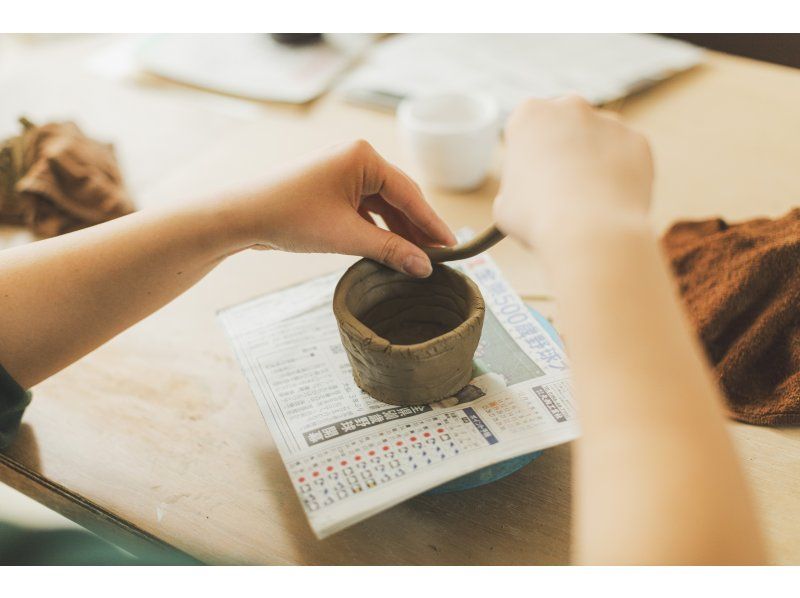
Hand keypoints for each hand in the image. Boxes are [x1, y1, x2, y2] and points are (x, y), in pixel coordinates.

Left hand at [217, 140, 455, 276]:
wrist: (242, 216)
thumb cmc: (289, 217)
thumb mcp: (345, 236)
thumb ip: (390, 250)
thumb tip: (425, 268)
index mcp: (364, 157)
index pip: (410, 194)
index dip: (432, 224)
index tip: (453, 248)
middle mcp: (358, 158)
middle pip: (400, 198)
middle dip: (418, 229)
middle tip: (439, 258)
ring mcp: (345, 172)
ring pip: (384, 206)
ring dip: (399, 232)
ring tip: (418, 260)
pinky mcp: (334, 188)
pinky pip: (367, 209)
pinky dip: (379, 229)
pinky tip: (391, 250)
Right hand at [493, 96, 653, 250]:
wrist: (591, 231)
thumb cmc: (539, 218)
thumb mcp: (504, 206)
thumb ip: (514, 188)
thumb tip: (525, 196)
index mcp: (529, 115)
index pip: (525, 130)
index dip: (526, 158)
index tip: (530, 180)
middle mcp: (570, 106)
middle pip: (564, 126)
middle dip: (562, 150)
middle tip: (559, 188)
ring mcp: (609, 121)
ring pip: (597, 140)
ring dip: (592, 161)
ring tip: (587, 201)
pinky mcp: (638, 140)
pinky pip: (625, 157)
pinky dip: (619, 175)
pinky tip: (609, 201)